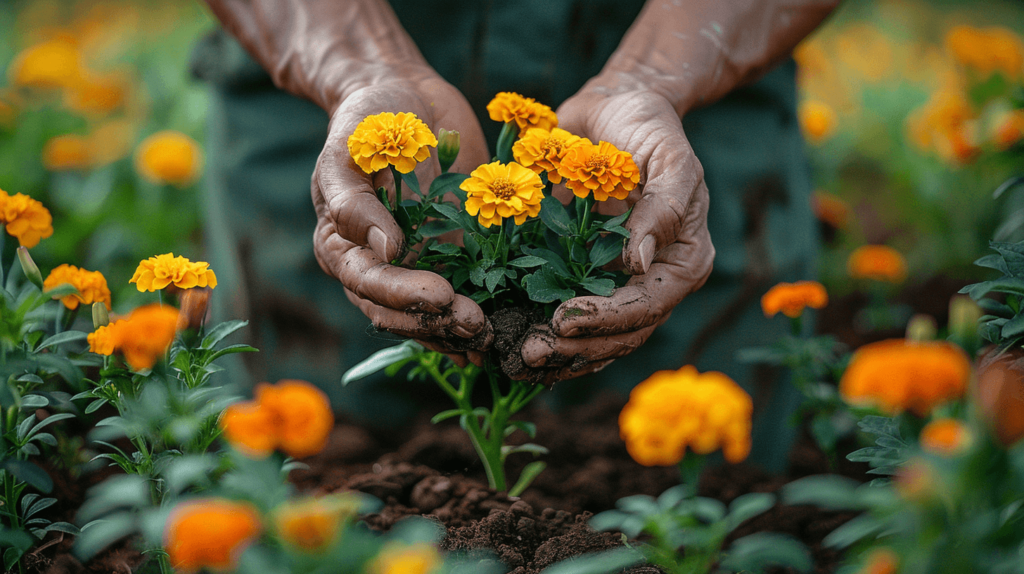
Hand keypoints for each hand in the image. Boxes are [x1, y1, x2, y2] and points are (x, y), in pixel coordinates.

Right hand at [311, 74, 493, 364]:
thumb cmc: (365, 122)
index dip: (404, 297)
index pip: (368, 285)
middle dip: (436, 323)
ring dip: (457, 329)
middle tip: (476, 323)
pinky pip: (460, 295)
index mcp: (342, 247)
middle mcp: (375, 267)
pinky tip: (499, 331)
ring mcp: (413, 265)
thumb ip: (356, 203)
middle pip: (399, 312)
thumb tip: (386, 249)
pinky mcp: (447, 256)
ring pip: (429, 315)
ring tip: (490, 333)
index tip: (442, 296)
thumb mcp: (348, 153)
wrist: (401, 96)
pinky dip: (475, 317)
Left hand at [515, 89, 714, 384]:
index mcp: (683, 259)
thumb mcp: (668, 158)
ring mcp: (622, 282)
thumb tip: (640, 262)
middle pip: (624, 334)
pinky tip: (518, 346)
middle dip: (580, 347)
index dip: (607, 319)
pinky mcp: (590, 275)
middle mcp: (655, 279)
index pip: (649, 305)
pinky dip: (550, 336)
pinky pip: (574, 317)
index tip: (563, 319)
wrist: (618, 106)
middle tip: (533, 353)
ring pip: (599, 338)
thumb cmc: (649, 126)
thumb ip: (662, 208)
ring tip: (523, 360)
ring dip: (563, 354)